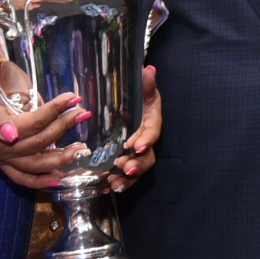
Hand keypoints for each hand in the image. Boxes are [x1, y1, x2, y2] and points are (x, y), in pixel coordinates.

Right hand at [0, 72, 89, 189]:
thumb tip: (10, 136)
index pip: (35, 122)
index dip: (56, 110)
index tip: (74, 98)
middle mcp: (1, 151)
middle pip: (39, 143)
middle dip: (64, 129)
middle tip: (83, 115)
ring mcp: (2, 160)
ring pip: (35, 165)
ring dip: (60, 159)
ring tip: (80, 150)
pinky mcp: (3, 165)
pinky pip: (23, 179)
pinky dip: (41, 181)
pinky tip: (59, 179)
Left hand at [107, 66, 160, 193]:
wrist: (128, 100)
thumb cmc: (138, 94)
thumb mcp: (142, 86)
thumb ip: (145, 82)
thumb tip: (149, 70)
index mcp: (151, 121)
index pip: (152, 131)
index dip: (146, 139)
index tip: (137, 146)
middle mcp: (146, 138)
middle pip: (147, 155)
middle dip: (137, 163)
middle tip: (124, 166)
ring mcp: (137, 150)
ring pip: (137, 167)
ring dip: (128, 177)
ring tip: (115, 183)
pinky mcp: (127, 157)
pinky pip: (126, 173)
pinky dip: (119, 181)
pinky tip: (107, 188)